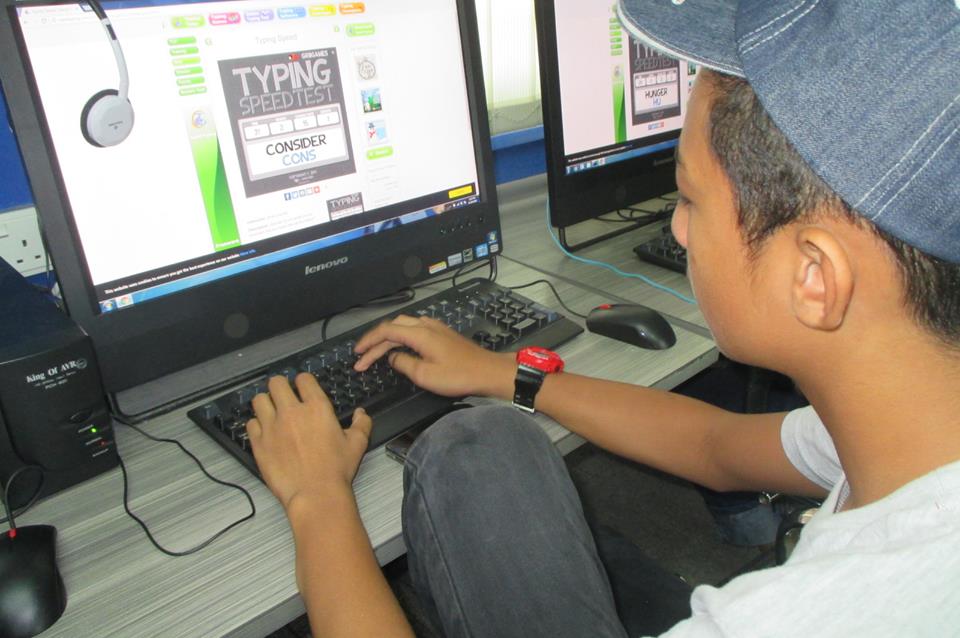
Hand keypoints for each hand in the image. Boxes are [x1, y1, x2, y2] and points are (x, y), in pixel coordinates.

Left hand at [246, 373, 372, 509]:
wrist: (315, 494)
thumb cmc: (336, 470)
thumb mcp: (357, 444)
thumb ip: (361, 424)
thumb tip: (361, 414)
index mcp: (317, 407)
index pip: (303, 379)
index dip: (303, 382)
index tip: (303, 388)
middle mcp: (291, 412)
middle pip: (276, 383)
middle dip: (280, 386)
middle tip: (284, 396)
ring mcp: (272, 426)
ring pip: (259, 400)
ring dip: (266, 403)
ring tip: (271, 411)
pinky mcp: (259, 443)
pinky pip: (251, 423)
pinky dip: (257, 425)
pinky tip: (265, 431)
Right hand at [353, 315, 515, 399]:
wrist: (487, 372)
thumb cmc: (460, 375)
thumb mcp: (425, 375)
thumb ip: (404, 363)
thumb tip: (392, 357)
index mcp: (419, 333)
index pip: (386, 331)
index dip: (368, 342)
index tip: (357, 354)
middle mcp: (426, 326)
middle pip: (393, 326)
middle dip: (375, 341)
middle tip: (362, 357)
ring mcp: (436, 328)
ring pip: (404, 326)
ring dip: (388, 338)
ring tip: (376, 353)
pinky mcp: (442, 334)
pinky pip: (415, 329)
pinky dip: (401, 337)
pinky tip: (399, 348)